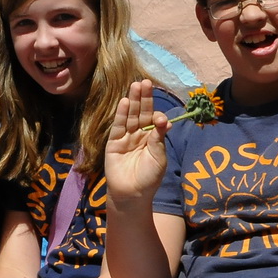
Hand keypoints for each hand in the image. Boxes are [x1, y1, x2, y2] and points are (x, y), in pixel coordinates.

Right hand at [104, 79, 168, 202]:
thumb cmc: (149, 178)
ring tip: (136, 85)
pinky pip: (118, 126)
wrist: (132, 194)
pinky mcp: (114, 142)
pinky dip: (121, 114)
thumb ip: (158, 138)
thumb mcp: (159, 158)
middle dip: (144, 98)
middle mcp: (139, 134)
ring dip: (133, 101)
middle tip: (145, 82)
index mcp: (152, 138)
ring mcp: (126, 137)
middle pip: (141, 113)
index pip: (154, 120)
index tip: (159, 117)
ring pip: (130, 116)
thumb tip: (163, 120)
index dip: (156, 115)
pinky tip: (125, 102)